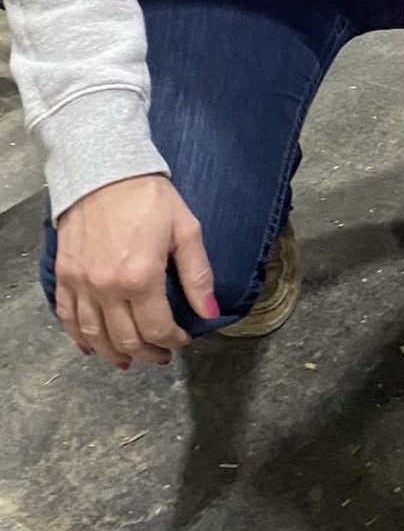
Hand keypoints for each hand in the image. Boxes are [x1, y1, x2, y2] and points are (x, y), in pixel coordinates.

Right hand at [53, 172, 217, 367]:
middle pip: (126, 339)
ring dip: (114, 353)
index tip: (183, 339)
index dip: (173, 341)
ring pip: (95, 335)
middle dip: (148, 352)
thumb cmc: (149, 197)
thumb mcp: (186, 230)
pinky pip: (68, 317)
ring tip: (130, 359)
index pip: (157, 329)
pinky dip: (79, 336)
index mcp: (141, 278)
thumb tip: (211, 312)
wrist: (104, 171)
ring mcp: (81, 283)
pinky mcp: (64, 275)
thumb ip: (198, 275)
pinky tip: (91, 346)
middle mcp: (107, 287)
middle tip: (161, 355)